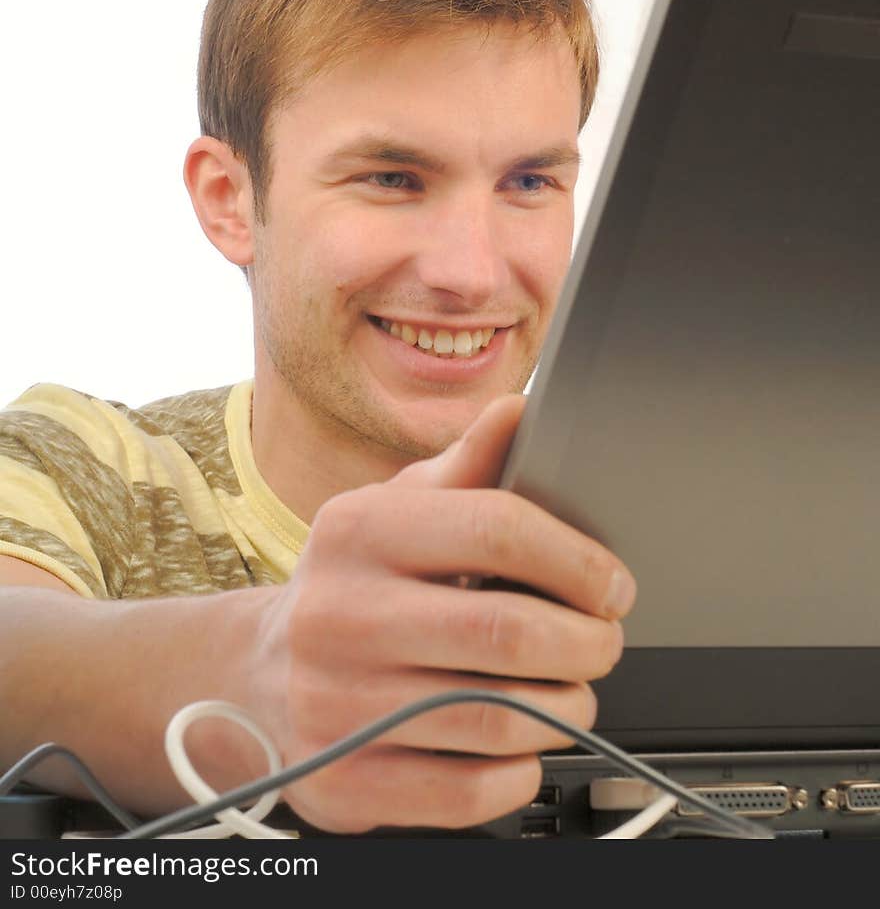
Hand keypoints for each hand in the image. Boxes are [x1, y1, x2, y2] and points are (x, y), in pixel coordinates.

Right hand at [248, 395, 635, 832]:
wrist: (253, 680)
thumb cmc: (351, 585)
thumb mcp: (393, 510)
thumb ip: (466, 466)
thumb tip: (521, 411)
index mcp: (358, 530)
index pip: (496, 527)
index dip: (578, 560)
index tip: (613, 586)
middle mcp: (340, 614)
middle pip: (509, 632)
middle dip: (587, 643)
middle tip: (603, 643)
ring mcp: (336, 705)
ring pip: (501, 718)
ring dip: (566, 710)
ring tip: (572, 694)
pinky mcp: (344, 782)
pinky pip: (470, 790)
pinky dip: (520, 772)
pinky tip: (521, 747)